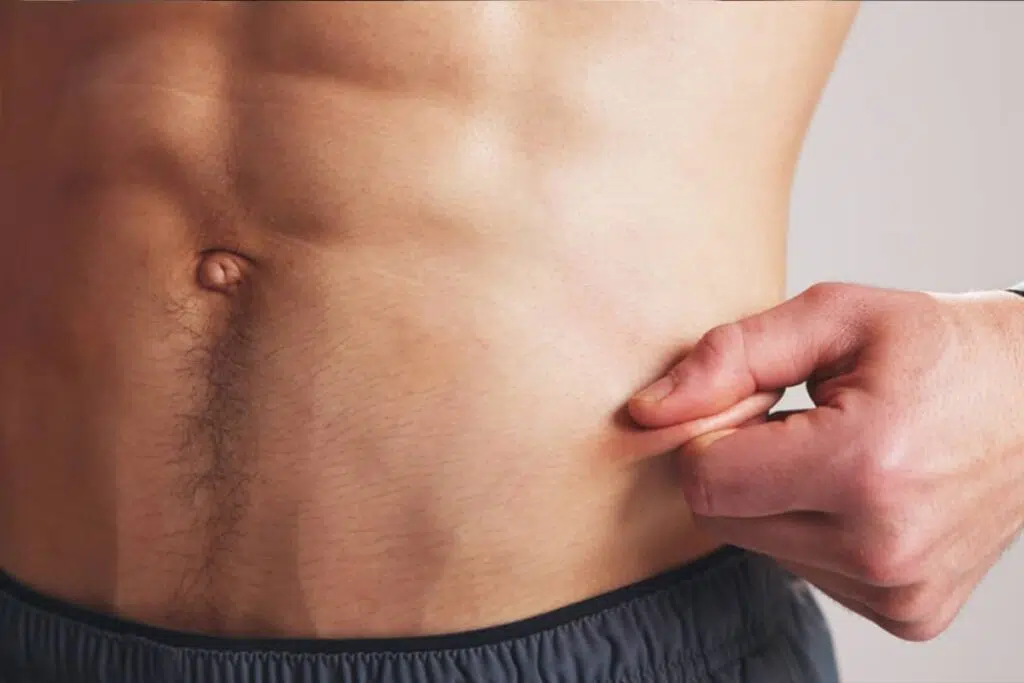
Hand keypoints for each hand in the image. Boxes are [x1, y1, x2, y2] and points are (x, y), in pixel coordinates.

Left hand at [628, 283, 1023, 639]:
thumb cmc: (939, 347)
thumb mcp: (834, 317)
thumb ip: (729, 356)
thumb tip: (647, 411)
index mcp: (865, 468)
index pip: (705, 481)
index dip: (711, 432)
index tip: (755, 399)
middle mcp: (883, 548)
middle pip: (723, 520)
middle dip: (740, 464)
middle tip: (801, 419)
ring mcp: (899, 592)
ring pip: (759, 547)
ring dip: (778, 497)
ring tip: (842, 451)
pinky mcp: (906, 613)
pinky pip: (806, 572)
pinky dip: (813, 529)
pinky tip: (862, 491)